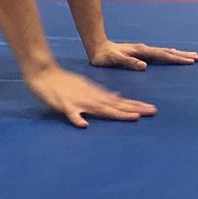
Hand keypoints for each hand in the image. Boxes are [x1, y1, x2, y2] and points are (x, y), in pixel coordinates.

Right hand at [25, 64, 157, 127]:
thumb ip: (103, 94)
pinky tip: (84, 125)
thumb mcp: (88, 87)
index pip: (120, 102)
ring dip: (116, 113)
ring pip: (100, 109)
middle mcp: (92, 98)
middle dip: (134, 109)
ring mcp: (79, 102)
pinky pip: (71, 114)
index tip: (152, 110)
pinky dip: (77, 119)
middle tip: (153, 112)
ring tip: (133, 118)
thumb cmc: (66, 83)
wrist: (44, 73)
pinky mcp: (64, 105)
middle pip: (116, 105)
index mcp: (97, 95)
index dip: (136, 106)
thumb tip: (118, 97)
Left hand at [86, 39, 197, 69]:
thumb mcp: (115, 60)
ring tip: (192, 56)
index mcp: (141, 52)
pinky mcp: (142, 53)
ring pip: (166, 51)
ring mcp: (144, 50)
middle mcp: (145, 49)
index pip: (163, 55)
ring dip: (179, 54)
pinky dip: (170, 54)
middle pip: (168, 52)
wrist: (98, 47)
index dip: (177, 59)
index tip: (190, 62)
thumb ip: (129, 63)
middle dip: (184, 55)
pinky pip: (160, 53)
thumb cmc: (105, 57)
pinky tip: (173, 55)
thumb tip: (144, 65)